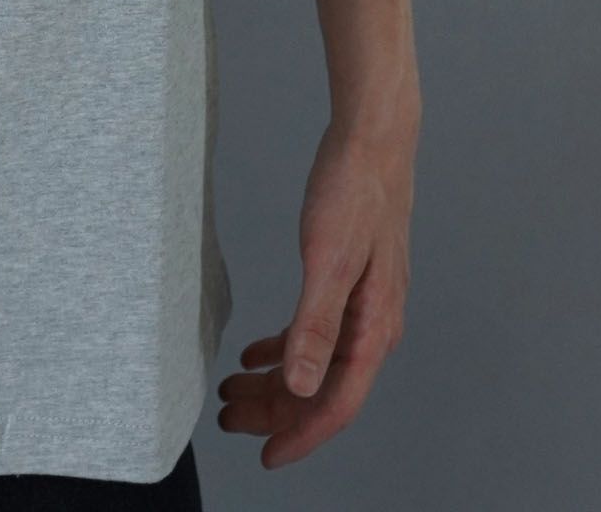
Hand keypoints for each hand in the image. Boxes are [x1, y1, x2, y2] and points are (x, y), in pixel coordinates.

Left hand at [216, 118, 414, 468]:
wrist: (372, 144)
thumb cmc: (353, 193)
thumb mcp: (326, 260)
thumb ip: (314, 326)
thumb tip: (299, 385)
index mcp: (372, 328)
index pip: (336, 403)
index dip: (301, 434)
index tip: (266, 456)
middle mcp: (372, 325)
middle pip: (321, 388)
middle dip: (274, 411)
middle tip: (228, 419)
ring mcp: (362, 305)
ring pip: (315, 362)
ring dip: (274, 383)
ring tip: (232, 392)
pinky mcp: (347, 283)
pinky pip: (314, 332)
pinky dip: (283, 348)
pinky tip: (254, 353)